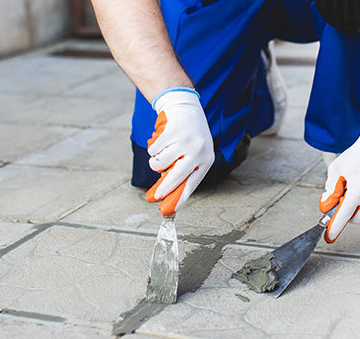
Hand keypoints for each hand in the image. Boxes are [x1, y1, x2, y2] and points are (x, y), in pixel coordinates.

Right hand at [144, 88, 214, 215]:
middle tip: (153, 198)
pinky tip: (161, 140)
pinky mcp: (171, 132)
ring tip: (162, 154)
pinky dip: (153, 148)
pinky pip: (154, 150)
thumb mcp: (193, 153)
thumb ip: (183, 171)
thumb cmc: (189, 136)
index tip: (169, 210)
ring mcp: (184, 141)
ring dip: (155, 162)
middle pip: (176, 177)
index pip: (192, 183)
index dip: (180, 198)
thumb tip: (166, 194)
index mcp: (207, 159)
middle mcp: (198, 151)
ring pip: (160, 163)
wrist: (185, 107)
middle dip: (163, 190)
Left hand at [319, 110, 359, 242]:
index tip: (330, 236)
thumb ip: (331, 189)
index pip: (344, 217)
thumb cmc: (357, 155)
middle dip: (349, 214)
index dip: (335, 227)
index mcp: (357, 191)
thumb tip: (328, 204)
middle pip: (357, 218)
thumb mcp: (337, 169)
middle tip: (346, 199)